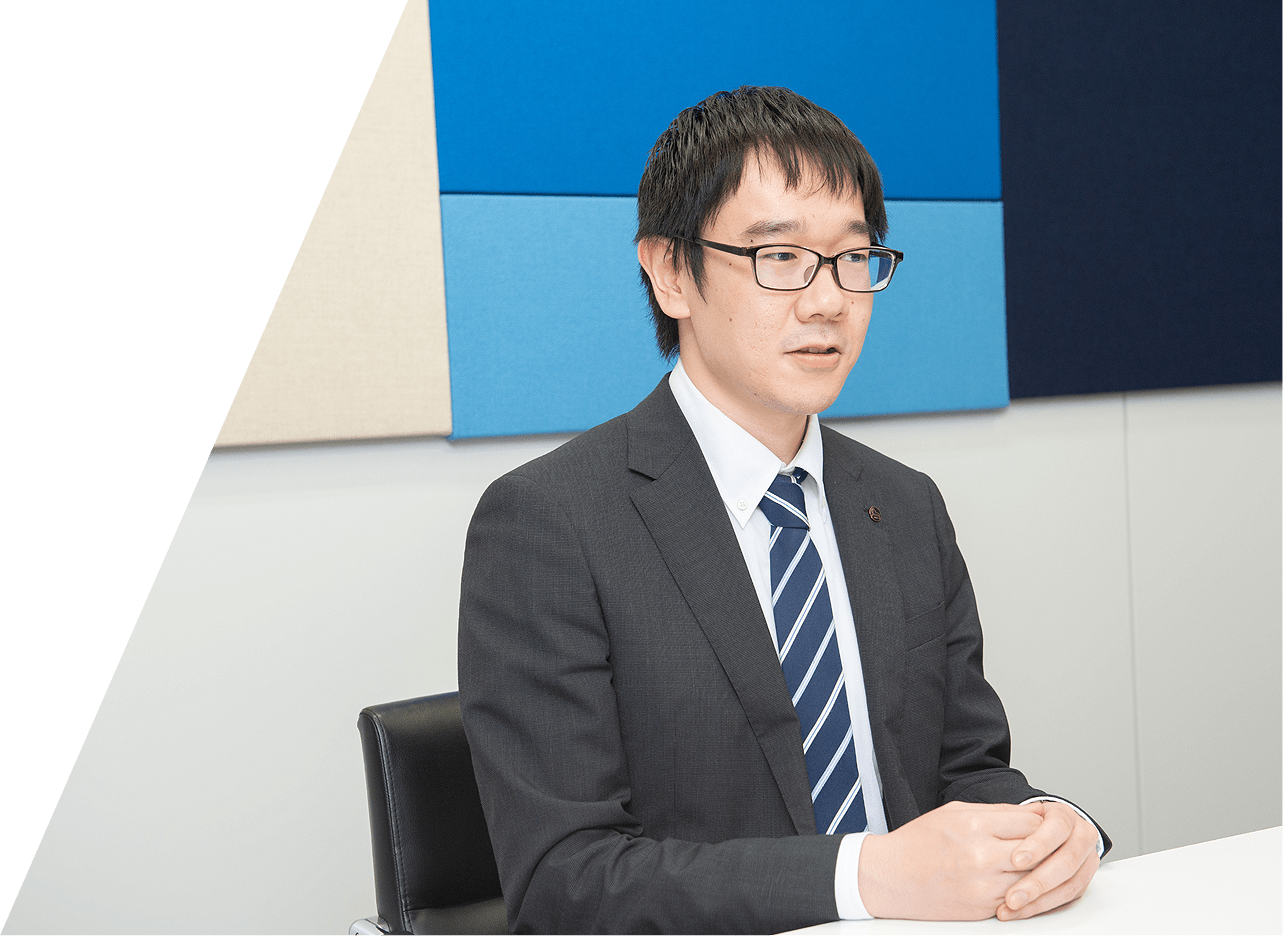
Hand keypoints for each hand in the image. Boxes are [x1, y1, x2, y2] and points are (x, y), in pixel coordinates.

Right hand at [857, 801, 1044, 920]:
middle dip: (1047, 849)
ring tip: (1036, 866)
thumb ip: (995, 813)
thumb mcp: (954, 813)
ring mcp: (984, 885)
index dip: (1042, 824)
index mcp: (974, 825)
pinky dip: (1023, 893)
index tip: (1042, 826)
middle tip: (1049, 847)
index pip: (1031, 823)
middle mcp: (981, 855)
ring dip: (1039, 873)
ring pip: (1033, 880)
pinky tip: (1019, 884)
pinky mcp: (982, 909)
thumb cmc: (918, 842)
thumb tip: (1030, 814)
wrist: (889, 877)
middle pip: (1039, 852)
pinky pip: (1018, 901)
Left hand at [997, 800, 1100, 920]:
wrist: (1043, 834)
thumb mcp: (1012, 812)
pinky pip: (1067, 899)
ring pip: (1070, 885)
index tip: (1015, 860)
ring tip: (1012, 906)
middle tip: (1013, 894)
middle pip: (1066, 860)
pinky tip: (1020, 911)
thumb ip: (1008, 816)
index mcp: (1064, 815)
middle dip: (1038, 880)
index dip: (1038, 845)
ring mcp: (1086, 861)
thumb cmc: (1021, 822)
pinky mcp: (1082, 883)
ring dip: (1040, 899)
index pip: (1056, 827)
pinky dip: (1042, 907)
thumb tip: (982, 821)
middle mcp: (1081, 837)